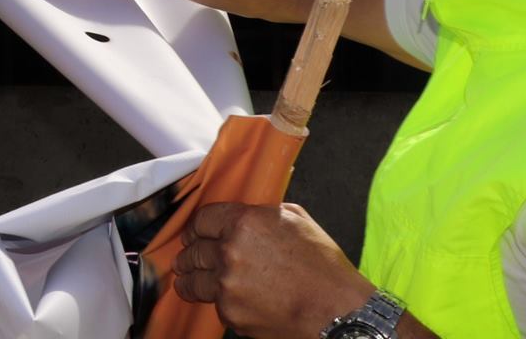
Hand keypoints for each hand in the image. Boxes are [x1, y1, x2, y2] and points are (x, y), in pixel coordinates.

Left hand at [174, 202, 374, 338]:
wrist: (338, 312)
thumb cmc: (325, 269)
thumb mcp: (297, 220)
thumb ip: (263, 212)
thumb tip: (248, 212)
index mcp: (244, 223)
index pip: (202, 219)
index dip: (198, 226)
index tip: (195, 233)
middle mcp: (230, 252)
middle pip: (193, 250)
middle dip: (189, 254)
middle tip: (187, 258)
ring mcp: (228, 285)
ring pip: (194, 281)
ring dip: (190, 280)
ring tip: (187, 281)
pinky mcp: (231, 313)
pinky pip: (216, 305)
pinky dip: (221, 303)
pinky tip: (230, 300)